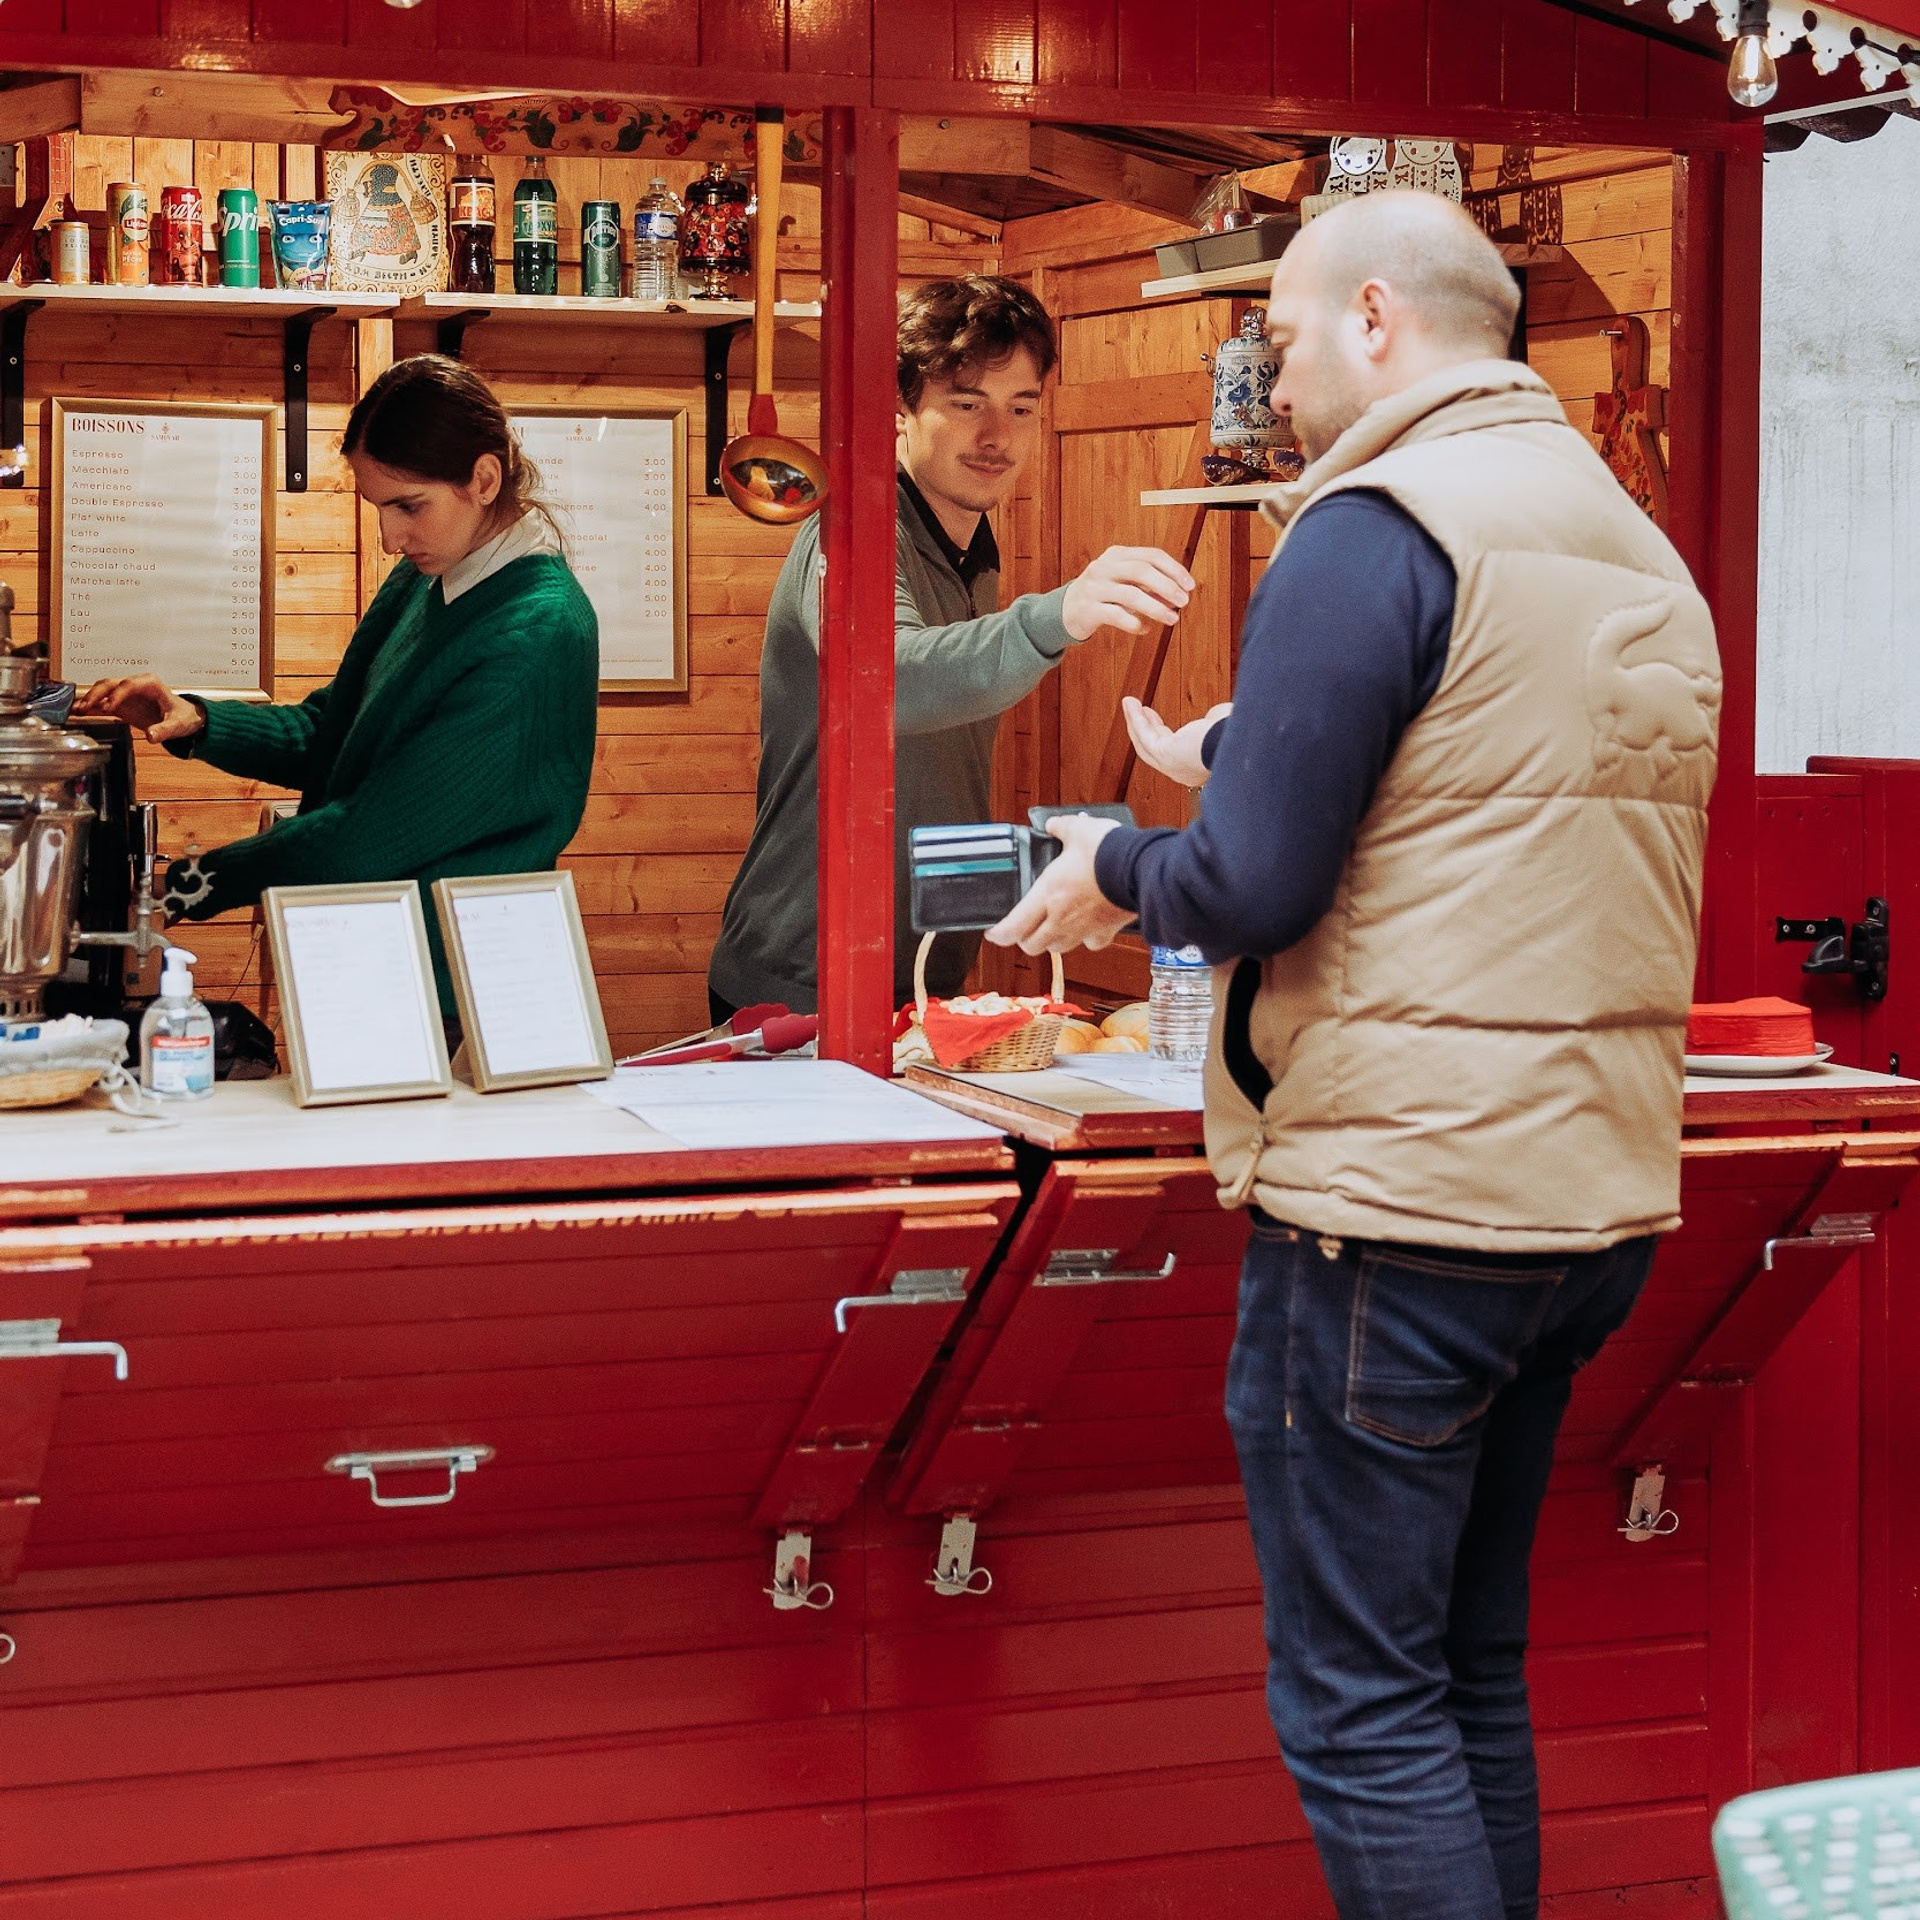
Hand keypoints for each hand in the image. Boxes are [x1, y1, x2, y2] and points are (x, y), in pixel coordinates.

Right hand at [73, 673, 203, 743]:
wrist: (183, 718)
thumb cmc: (182, 715)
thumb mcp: (178, 724)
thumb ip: (165, 730)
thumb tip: (151, 735)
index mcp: (149, 684)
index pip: (128, 685)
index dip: (116, 694)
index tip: (109, 707)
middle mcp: (134, 685)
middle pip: (109, 684)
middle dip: (95, 694)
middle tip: (84, 707)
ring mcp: (125, 695)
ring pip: (101, 691)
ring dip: (88, 699)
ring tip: (76, 710)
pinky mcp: (120, 705)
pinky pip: (101, 704)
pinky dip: (90, 707)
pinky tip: (77, 712)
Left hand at [986, 812, 1132, 955]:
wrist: (1140, 867)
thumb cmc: (1107, 851)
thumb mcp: (1079, 830)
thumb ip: (1061, 827)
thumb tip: (1052, 824)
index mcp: (1047, 894)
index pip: (1013, 927)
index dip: (999, 934)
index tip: (994, 933)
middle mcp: (1061, 918)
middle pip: (1032, 945)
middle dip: (1025, 939)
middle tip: (1025, 929)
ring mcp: (1083, 928)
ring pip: (1058, 948)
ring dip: (1052, 941)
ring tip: (1053, 929)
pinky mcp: (1105, 932)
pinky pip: (1091, 944)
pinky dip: (1086, 940)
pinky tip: (1088, 930)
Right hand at [1061, 545, 1194, 640]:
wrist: (1065, 610)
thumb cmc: (1103, 595)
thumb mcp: (1126, 584)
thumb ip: (1151, 587)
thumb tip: (1179, 596)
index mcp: (1117, 554)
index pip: (1151, 555)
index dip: (1174, 569)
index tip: (1190, 585)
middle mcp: (1104, 567)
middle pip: (1142, 571)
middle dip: (1167, 586)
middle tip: (1184, 602)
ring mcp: (1094, 587)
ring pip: (1130, 594)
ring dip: (1156, 608)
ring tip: (1172, 619)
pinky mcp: (1088, 609)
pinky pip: (1116, 615)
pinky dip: (1135, 623)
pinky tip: (1145, 629)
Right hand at [1125, 696, 1232, 787]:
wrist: (1240, 743)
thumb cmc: (1238, 736)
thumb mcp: (1224, 726)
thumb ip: (1213, 722)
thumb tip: (1210, 717)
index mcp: (1199, 768)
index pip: (1174, 752)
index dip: (1161, 734)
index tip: (1154, 719)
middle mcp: (1184, 772)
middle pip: (1155, 750)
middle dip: (1145, 728)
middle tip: (1137, 711)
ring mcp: (1173, 767)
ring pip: (1146, 743)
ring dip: (1135, 722)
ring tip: (1129, 704)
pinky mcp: (1164, 756)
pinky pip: (1145, 736)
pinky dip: (1136, 719)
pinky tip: (1131, 706)